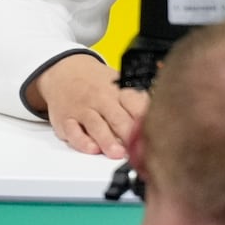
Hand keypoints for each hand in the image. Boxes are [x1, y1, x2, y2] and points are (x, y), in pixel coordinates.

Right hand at [27, 54, 147, 157]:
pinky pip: (73, 132)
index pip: (135, 105)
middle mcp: (101, 100)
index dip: (145, 121)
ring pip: (96, 126)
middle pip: (118, 118)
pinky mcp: (66, 120)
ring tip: (118, 153)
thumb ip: (136, 101)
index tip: (154, 134)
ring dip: (108, 141)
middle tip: (139, 149)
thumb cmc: (97, 82)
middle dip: (129, 134)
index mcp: (118, 91)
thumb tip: (159, 118)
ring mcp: (83, 110)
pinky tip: (91, 148)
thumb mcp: (119, 83)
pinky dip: (82, 141)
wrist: (64, 70)